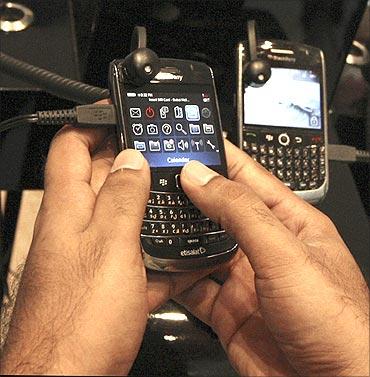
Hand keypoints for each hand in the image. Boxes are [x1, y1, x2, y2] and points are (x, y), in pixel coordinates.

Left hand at [0, 122, 213, 374]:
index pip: (71, 146)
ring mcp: (96, 255)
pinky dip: (160, 252)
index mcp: (71, 209)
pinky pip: (138, 256)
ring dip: (152, 206)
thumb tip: (131, 159)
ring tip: (182, 196)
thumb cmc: (78, 321)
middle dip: (133, 162)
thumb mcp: (109, 246)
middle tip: (166, 156)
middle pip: (104, 178)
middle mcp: (79, 227)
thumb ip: (122, 198)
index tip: (122, 117)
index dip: (94, 124)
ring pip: (126, 217)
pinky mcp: (111, 282)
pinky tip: (186, 253)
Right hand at [175, 140, 368, 375]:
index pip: (249, 177)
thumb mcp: (285, 254)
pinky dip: (173, 277)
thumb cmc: (337, 325)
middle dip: (190, 195)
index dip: (220, 157)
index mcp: (289, 223)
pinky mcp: (229, 310)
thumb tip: (200, 177)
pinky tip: (158, 267)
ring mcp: (245, 279)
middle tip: (159, 179)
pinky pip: (193, 287)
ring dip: (178, 237)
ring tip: (151, 217)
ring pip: (201, 249)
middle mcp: (265, 248)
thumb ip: (240, 213)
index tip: (191, 142)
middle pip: (219, 212)